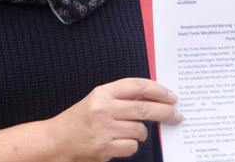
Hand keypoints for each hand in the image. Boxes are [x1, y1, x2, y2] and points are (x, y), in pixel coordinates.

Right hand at [47, 77, 182, 161]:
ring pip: (140, 130)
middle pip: (145, 109)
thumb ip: (122, 96)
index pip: (137, 86)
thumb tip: (155, 96)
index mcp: (103, 93)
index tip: (172, 96)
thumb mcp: (98, 100)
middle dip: (165, 112)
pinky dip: (130, 145)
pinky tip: (119, 142)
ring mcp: (104, 130)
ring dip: (141, 132)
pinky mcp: (104, 148)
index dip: (158, 90)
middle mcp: (103, 109)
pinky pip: (132, 146)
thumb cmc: (81, 119)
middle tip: (177, 115)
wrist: (57, 140)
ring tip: (129, 131)